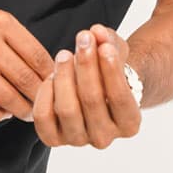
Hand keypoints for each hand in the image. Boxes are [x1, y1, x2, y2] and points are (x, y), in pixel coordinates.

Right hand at [0, 5, 54, 123]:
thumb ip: (21, 44)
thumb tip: (50, 74)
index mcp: (1, 23)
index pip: (36, 54)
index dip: (50, 75)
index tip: (56, 87)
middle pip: (23, 77)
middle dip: (38, 97)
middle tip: (45, 106)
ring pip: (4, 95)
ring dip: (20, 109)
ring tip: (26, 114)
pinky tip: (2, 114)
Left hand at [32, 23, 141, 147]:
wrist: (94, 90)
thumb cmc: (109, 69)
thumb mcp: (115, 52)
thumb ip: (109, 41)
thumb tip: (97, 31)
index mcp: (129, 123)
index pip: (121, 98)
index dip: (112, 70)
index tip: (104, 46)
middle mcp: (105, 138)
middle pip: (92, 100)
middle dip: (86, 65)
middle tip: (82, 39)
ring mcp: (78, 140)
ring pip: (67, 109)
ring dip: (64, 76)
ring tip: (65, 54)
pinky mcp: (54, 138)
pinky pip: (43, 118)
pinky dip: (45, 93)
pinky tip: (52, 75)